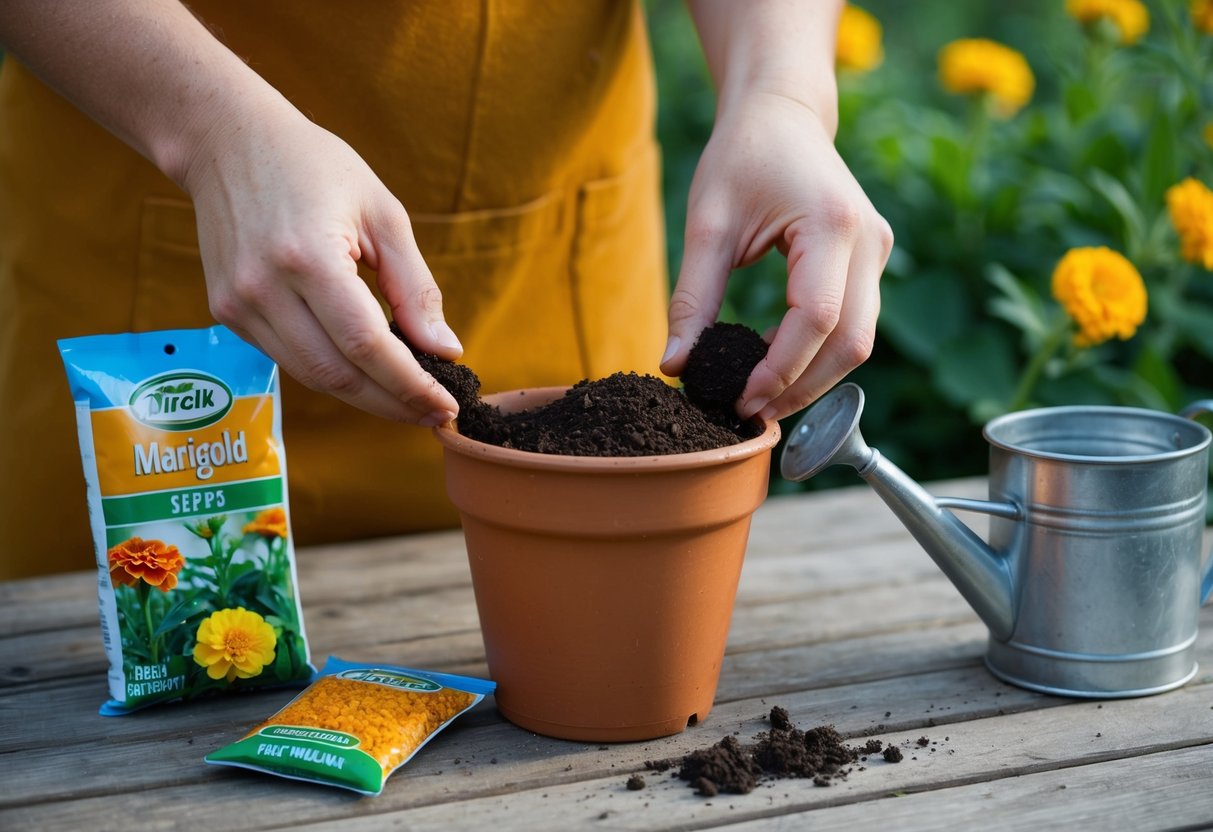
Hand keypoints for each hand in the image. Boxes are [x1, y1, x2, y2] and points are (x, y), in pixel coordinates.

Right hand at [182, 105, 462, 425]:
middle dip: (392, 403)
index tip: (446, 405)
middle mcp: (264, 288)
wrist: (225, 141)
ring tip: (409, 401)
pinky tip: (366, 372)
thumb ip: (414, 287)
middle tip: (435, 415)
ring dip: (365, 397)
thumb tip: (445, 350)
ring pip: (312, 377)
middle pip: (338, 374)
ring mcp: (237, 304)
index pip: (366, 345)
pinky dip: (333, 373)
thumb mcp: (382, 214)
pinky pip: (289, 359)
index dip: (409, 385)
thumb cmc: (314, 167)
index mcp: (308, 257)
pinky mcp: (226, 312)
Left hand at [659, 93, 891, 421]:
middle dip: (801, 387)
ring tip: (756, 393)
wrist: (781, 113)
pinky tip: (771, 363)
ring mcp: (878, 251)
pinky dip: (816, 353)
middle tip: (749, 411)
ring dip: (811, 377)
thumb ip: (692, 299)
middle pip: (851, 343)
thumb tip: (675, 365)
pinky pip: (853, 323)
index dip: (780, 370)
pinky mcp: (871, 260)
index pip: (817, 319)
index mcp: (833, 224)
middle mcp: (870, 240)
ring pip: (859, 341)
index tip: (739, 398)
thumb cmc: (741, 157)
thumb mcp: (708, 225)